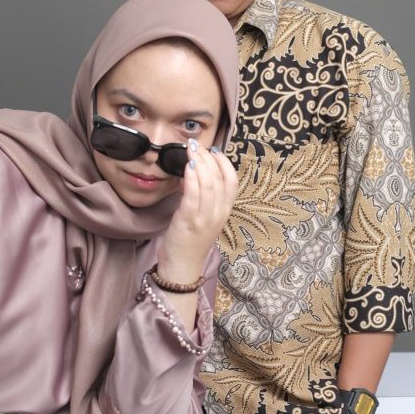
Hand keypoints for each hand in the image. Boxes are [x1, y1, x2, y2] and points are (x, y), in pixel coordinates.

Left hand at [157, 141, 237, 280]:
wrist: (182, 268)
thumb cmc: (190, 242)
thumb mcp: (204, 218)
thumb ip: (204, 198)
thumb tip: (195, 173)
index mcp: (224, 212)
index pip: (232, 182)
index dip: (224, 163)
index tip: (213, 151)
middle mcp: (218, 214)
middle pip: (220, 179)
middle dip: (208, 158)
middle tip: (197, 145)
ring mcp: (205, 219)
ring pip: (208, 184)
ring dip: (199, 163)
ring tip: (191, 150)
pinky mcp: (189, 221)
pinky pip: (193, 195)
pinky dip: (191, 178)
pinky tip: (186, 167)